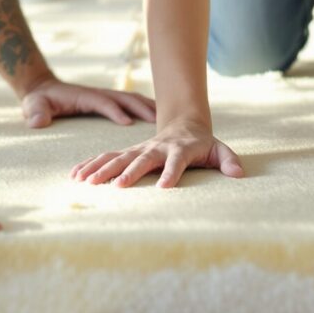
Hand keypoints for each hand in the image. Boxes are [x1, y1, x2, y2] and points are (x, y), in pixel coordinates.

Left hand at [20, 78, 156, 128]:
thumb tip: (36, 122)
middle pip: (125, 98)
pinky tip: (159, 119)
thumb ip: (35, 113)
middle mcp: (99, 94)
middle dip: (142, 108)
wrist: (41, 89)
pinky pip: (131, 104)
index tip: (129, 123)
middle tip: (159, 121)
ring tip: (168, 120)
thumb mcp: (33, 105)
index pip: (103, 103)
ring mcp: (105, 96)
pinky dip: (146, 109)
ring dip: (149, 107)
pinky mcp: (108, 101)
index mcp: (84, 96)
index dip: (116, 112)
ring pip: (132, 100)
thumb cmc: (38, 100)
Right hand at [70, 121, 244, 188]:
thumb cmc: (202, 144)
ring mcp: (139, 149)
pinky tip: (74, 175)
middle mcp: (155, 148)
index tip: (165, 188)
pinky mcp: (127, 152)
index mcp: (179, 149)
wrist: (183, 124)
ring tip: (86, 182)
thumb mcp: (219, 150)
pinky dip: (90, 164)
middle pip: (141, 159)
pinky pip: (106, 157)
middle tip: (117, 186)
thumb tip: (239, 174)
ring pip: (118, 157)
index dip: (172, 173)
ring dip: (102, 169)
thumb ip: (229, 160)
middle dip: (129, 172)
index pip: (176, 161)